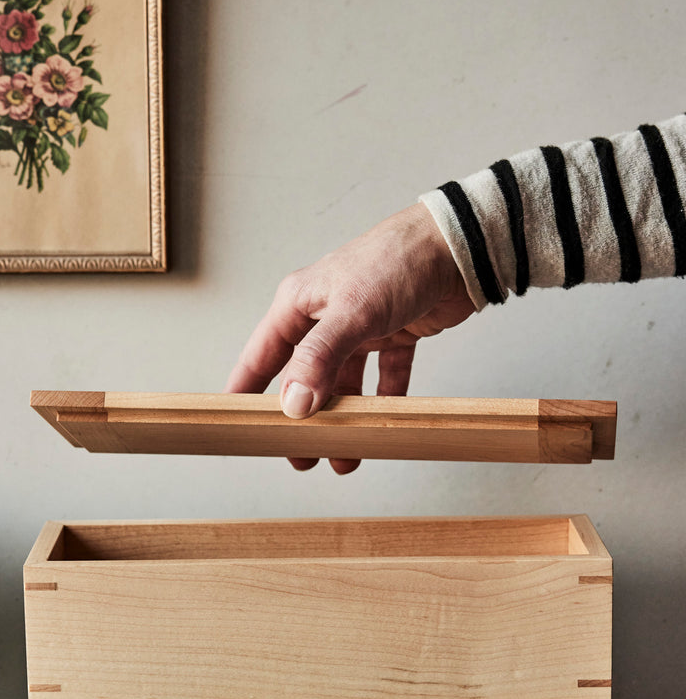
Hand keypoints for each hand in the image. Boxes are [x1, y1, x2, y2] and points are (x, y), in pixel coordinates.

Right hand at [224, 203, 475, 472]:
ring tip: (342, 454)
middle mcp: (324, 316)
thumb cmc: (398, 260)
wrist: (460, 244)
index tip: (237, 422)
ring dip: (343, 417)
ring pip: (343, 382)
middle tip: (299, 453)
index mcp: (300, 304)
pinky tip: (380, 424)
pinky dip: (382, 401)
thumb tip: (294, 403)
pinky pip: (384, 376)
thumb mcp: (352, 311)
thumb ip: (320, 358)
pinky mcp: (394, 334)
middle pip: (302, 376)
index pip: (261, 355)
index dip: (246, 390)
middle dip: (300, 417)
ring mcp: (360, 327)